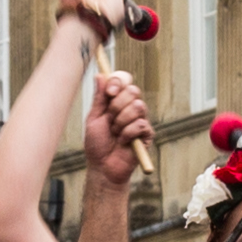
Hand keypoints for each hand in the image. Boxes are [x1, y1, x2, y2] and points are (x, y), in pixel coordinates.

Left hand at [84, 67, 154, 187]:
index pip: (124, 79)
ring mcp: (140, 119)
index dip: (118, 81)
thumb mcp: (93, 118)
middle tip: (110, 119)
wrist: (102, 167)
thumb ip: (99, 98)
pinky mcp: (147, 134)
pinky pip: (140, 124)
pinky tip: (123, 142)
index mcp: (117, 100)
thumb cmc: (96, 144)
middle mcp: (130, 107)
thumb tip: (100, 75)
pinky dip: (127, 134)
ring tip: (115, 133)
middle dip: (117, 105)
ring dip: (121, 121)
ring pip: (138, 106)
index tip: (109, 92)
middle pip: (133, 90)